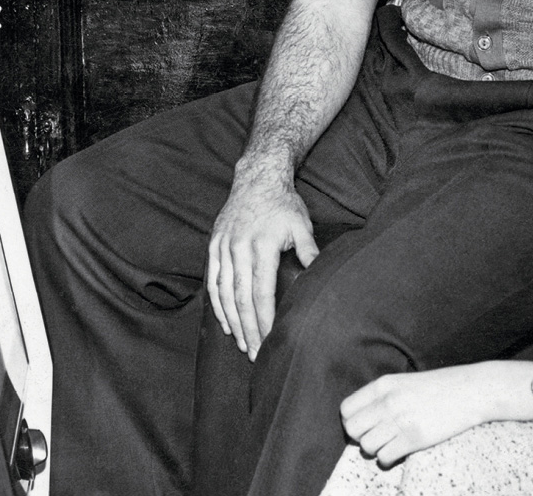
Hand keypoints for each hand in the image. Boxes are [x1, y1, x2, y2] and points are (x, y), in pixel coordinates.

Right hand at [206, 165, 317, 360]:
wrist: (256, 178)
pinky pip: (212, 281)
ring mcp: (223, 247)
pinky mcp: (214, 245)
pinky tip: (225, 322)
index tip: (271, 341)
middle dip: (248, 330)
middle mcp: (239, 248)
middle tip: (256, 354)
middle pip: (241, 299)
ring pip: (224, 293)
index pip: (262, 293)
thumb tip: (320, 275)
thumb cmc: (283, 203)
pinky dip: (217, 305)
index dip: (264, 321)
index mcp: (262, 246)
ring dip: (232, 322)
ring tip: (242, 344)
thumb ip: (309, 251)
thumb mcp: (301, 224)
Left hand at [341, 366, 488, 466]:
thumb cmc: (437, 387)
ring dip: (376, 449)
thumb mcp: (403, 381)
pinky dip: (389, 458)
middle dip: (361, 437)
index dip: (352, 421)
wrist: (468, 391)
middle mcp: (388, 401)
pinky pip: (385, 457)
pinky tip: (400, 450)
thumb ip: (381, 396)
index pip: (346, 409)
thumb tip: (360, 418)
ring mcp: (401, 420)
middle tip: (376, 436)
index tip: (365, 424)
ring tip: (391, 442)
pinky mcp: (414, 438)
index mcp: (383, 384)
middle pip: (352, 429)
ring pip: (367, 446)